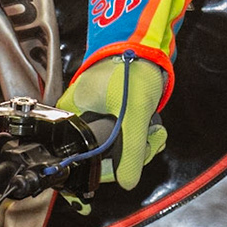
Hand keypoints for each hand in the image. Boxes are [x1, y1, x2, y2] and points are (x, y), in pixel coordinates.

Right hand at [60, 53, 167, 189]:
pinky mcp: (108, 113)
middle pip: (101, 156)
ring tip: (156, 132)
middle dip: (132, 155)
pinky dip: (138, 136)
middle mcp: (77, 119)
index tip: (132, 164)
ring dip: (140, 145)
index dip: (109, 169)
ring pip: (114, 148)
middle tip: (152, 141)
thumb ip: (132, 149)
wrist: (145, 43)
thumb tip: (127, 183)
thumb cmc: (133, 69)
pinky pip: (121, 135)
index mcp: (70, 118)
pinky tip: (153, 130)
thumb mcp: (135, 112)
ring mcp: (93, 115)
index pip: (82, 160)